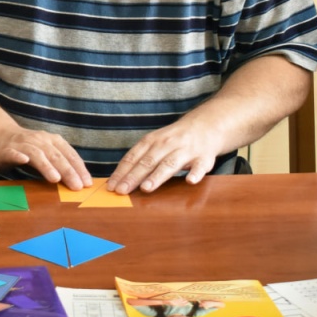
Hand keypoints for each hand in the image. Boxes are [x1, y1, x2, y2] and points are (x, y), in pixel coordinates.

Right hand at [0, 127, 90, 190]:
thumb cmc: (27, 150)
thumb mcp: (46, 155)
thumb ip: (60, 166)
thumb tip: (79, 183)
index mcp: (51, 141)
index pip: (68, 153)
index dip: (79, 167)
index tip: (87, 183)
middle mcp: (38, 140)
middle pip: (55, 155)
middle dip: (67, 170)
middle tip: (77, 186)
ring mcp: (22, 144)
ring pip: (36, 153)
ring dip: (46, 165)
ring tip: (55, 178)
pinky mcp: (6, 150)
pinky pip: (12, 153)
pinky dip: (18, 156)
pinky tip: (23, 160)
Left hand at [105, 122, 219, 194]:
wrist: (205, 126)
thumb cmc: (174, 139)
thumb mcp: (155, 143)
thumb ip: (140, 159)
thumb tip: (120, 179)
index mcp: (152, 141)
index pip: (133, 158)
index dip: (121, 172)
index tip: (111, 186)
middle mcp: (166, 144)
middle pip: (147, 162)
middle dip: (133, 177)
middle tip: (121, 190)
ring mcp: (185, 151)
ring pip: (169, 164)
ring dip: (157, 176)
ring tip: (146, 188)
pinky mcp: (203, 158)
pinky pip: (199, 166)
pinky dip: (195, 173)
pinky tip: (190, 181)